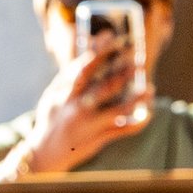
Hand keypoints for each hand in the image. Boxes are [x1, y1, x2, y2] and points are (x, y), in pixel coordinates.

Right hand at [6, 38, 150, 177]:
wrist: (43, 153)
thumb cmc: (53, 116)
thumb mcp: (54, 94)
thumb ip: (72, 72)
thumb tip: (94, 44)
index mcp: (63, 94)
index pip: (84, 69)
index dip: (101, 52)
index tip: (116, 38)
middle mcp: (75, 109)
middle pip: (103, 88)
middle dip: (123, 73)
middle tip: (139, 59)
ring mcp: (87, 126)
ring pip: (117, 111)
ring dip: (136, 99)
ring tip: (150, 88)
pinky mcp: (96, 140)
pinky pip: (121, 131)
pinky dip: (136, 122)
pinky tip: (148, 112)